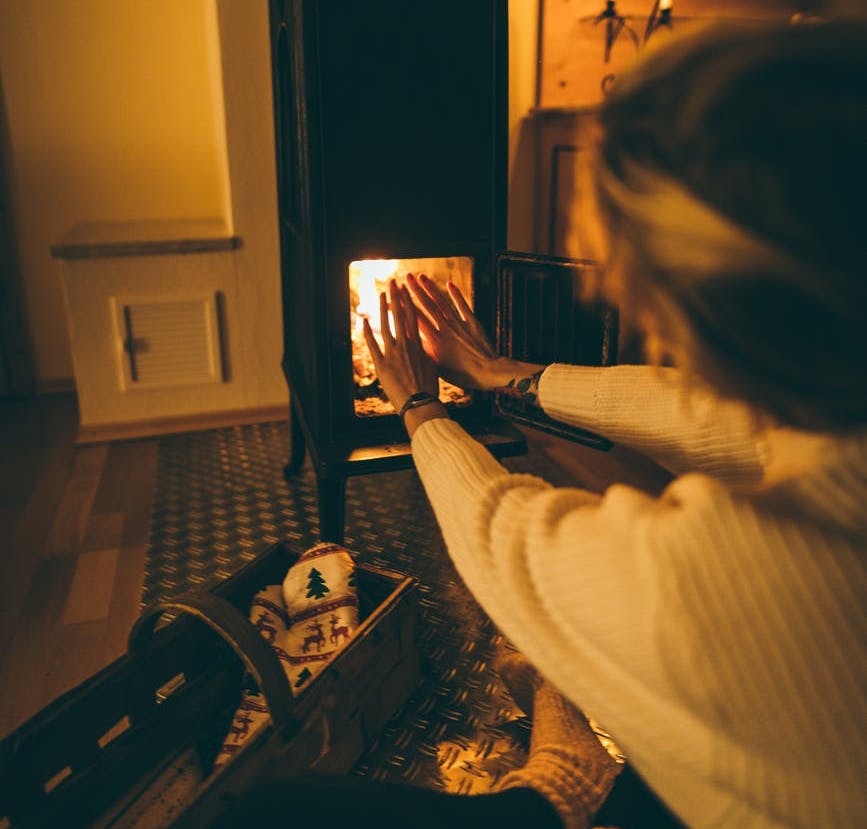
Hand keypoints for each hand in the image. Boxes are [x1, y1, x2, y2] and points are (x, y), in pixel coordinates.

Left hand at [363, 279, 438, 414]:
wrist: (421, 404)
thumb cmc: (429, 389)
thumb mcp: (433, 367)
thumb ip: (426, 354)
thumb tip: (425, 347)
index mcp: (419, 346)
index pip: (414, 318)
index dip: (409, 302)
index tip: (406, 290)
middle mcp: (406, 346)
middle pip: (400, 316)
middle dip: (396, 297)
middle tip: (393, 282)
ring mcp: (393, 354)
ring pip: (386, 326)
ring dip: (383, 309)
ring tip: (380, 295)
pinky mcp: (382, 365)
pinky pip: (372, 345)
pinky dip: (367, 332)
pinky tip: (363, 320)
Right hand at [405, 273, 543, 389]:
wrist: (488, 373)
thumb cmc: (462, 375)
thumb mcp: (439, 368)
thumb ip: (426, 353)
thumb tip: (412, 343)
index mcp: (435, 341)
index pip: (416, 319)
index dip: (405, 306)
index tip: (396, 295)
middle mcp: (446, 329)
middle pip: (427, 306)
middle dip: (415, 290)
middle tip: (405, 277)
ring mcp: (460, 324)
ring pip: (442, 302)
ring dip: (431, 288)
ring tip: (421, 276)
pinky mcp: (473, 322)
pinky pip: (462, 305)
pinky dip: (456, 294)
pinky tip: (449, 283)